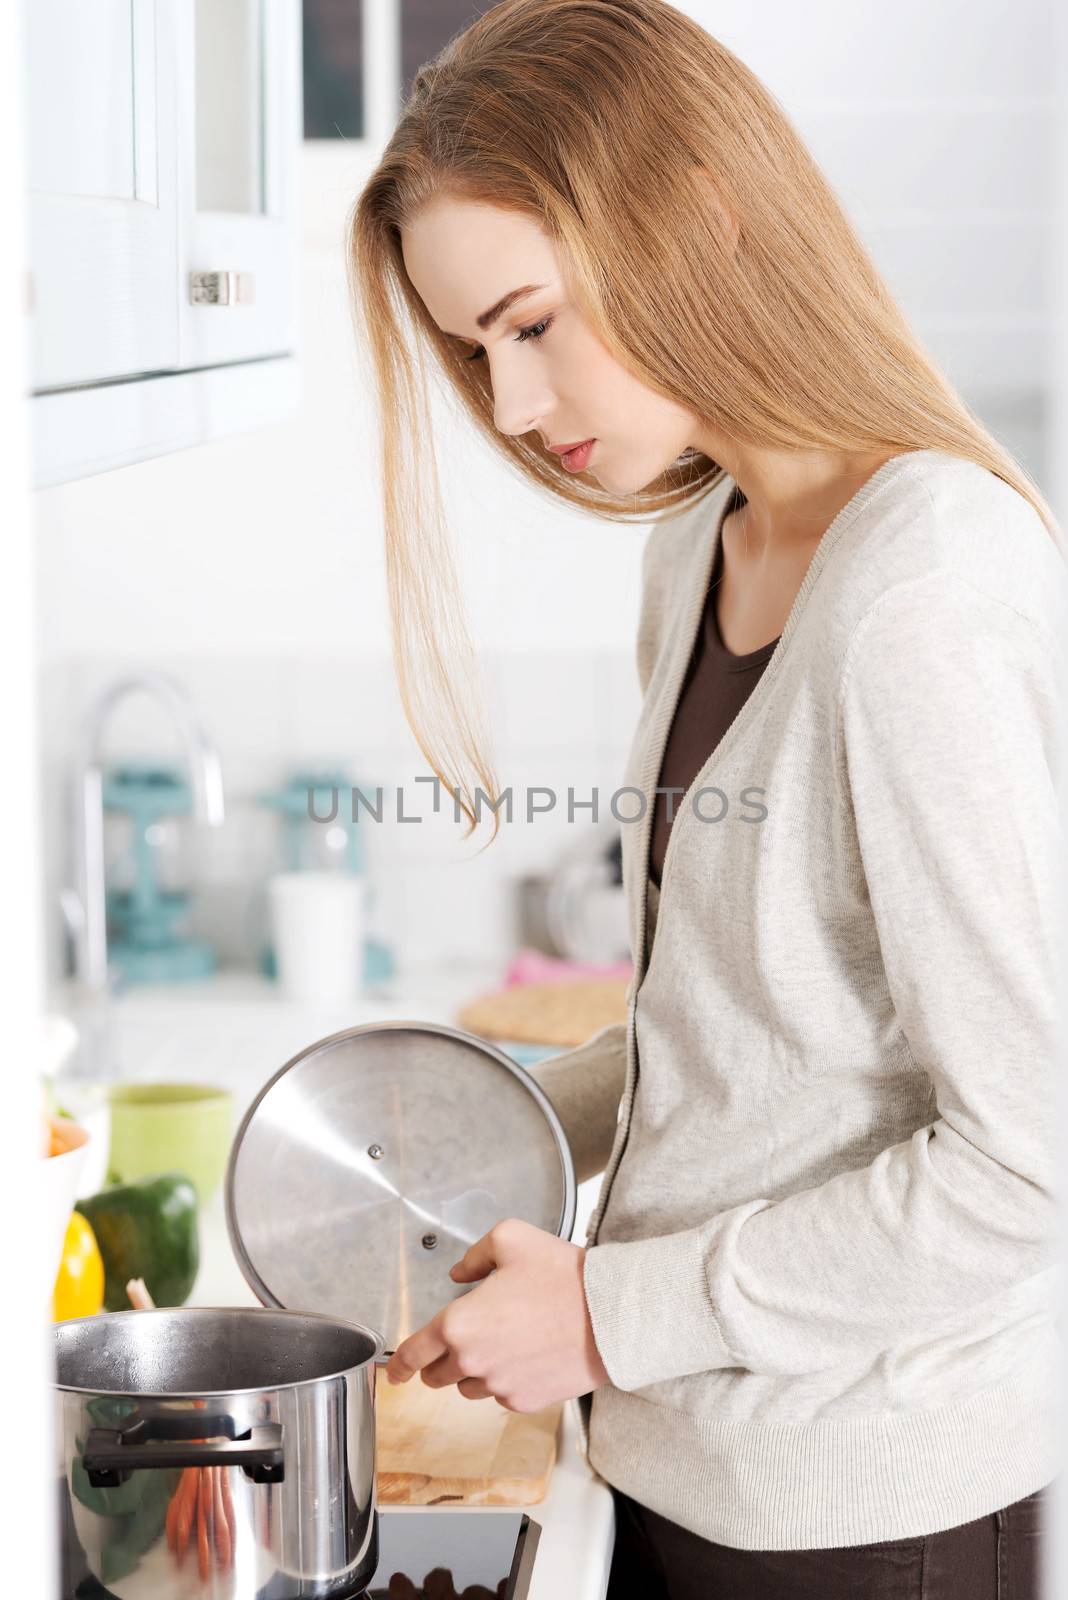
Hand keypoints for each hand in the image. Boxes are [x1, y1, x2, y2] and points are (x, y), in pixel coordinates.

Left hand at [384, 1218, 609, 1411]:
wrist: (608, 1315)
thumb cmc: (561, 1276)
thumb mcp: (511, 1239)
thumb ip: (475, 1255)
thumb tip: (459, 1273)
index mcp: (460, 1324)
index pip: (415, 1353)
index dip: (399, 1366)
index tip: (395, 1373)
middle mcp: (473, 1362)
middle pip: (438, 1375)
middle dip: (442, 1360)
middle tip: (463, 1339)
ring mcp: (499, 1386)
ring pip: (469, 1387)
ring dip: (475, 1370)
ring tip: (505, 1341)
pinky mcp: (524, 1401)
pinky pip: (501, 1395)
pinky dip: (505, 1379)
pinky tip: (527, 1354)